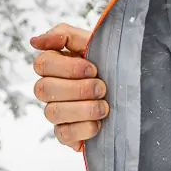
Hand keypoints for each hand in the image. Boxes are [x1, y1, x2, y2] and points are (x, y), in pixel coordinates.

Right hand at [30, 23, 106, 149]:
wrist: (135, 94)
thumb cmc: (113, 66)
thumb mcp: (95, 44)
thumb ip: (67, 36)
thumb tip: (35, 41)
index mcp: (55, 65)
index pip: (42, 64)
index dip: (67, 68)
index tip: (94, 69)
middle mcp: (51, 89)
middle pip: (43, 89)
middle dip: (77, 89)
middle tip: (102, 88)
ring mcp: (57, 112)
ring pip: (52, 112)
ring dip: (82, 109)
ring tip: (105, 107)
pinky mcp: (66, 134)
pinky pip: (62, 134)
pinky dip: (83, 129)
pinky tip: (99, 124)